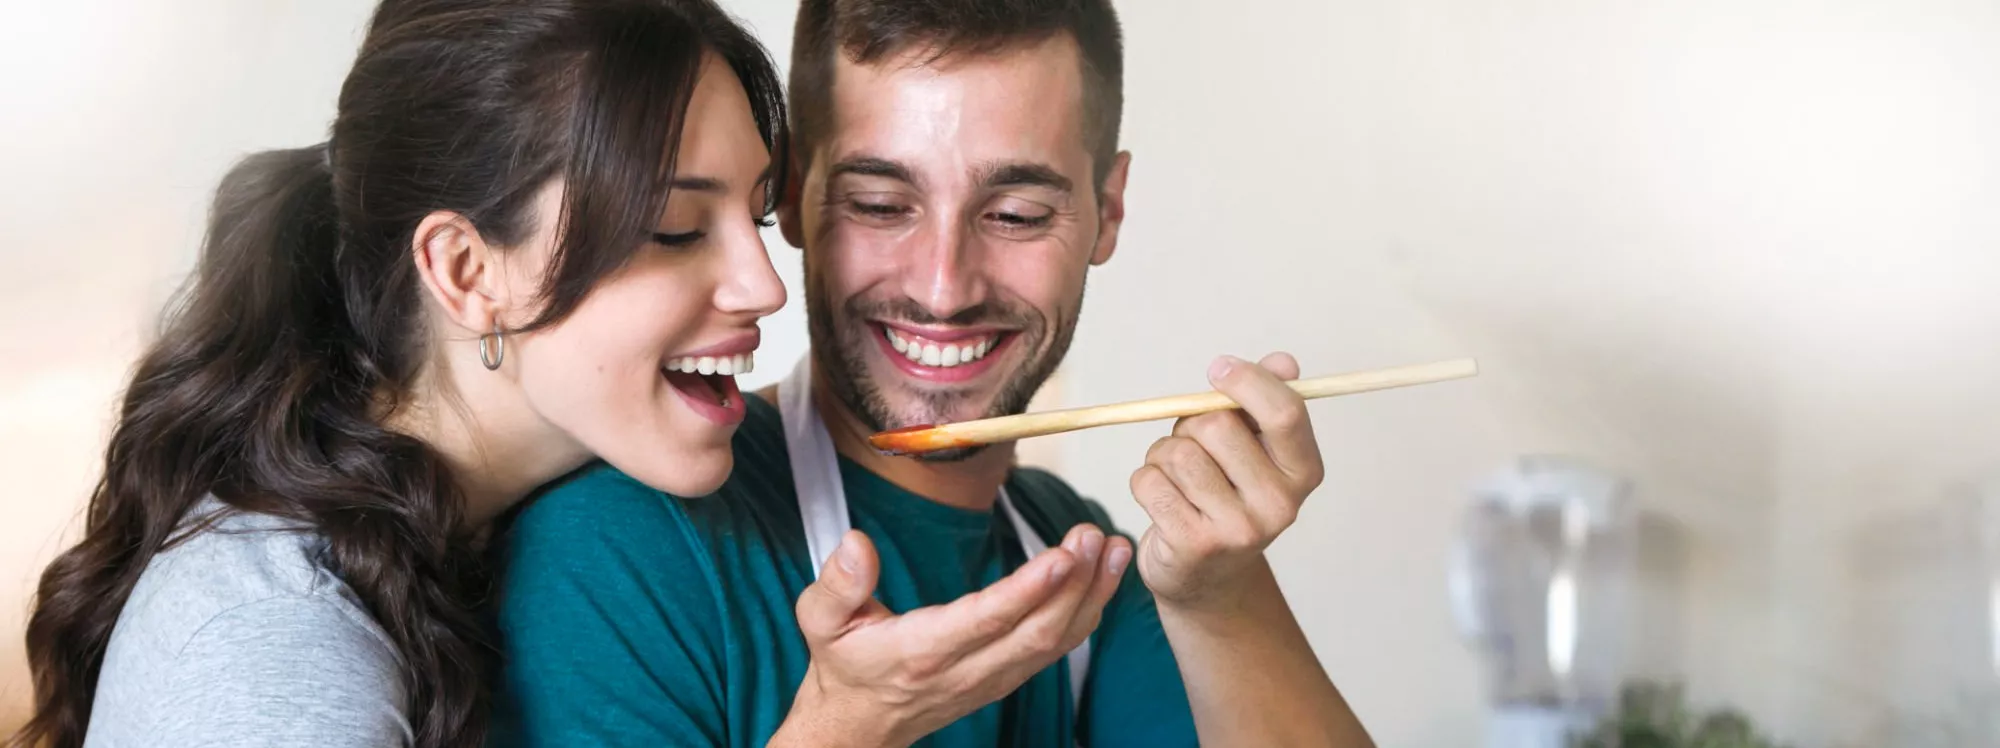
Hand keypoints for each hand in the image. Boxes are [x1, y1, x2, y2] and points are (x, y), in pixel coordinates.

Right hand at [771, 525, 1130, 747]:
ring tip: (1114, 549)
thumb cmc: (843, 665)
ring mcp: (991, 679)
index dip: (1028, 590)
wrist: (857, 727)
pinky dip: (1085, 613)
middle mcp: (965, 670)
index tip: (1062, 555)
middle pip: (1035, 632)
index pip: (985, 621)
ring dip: (1091, 596)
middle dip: (1074, 583)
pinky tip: (1103, 579)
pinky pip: (1054, 649)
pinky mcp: (1005, 678)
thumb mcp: (820, 621)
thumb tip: (856, 544)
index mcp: (922, 651)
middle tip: (1095, 536)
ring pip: (1054, 643)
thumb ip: (836, 584)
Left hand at [1129, 352, 1324, 609]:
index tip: (1219, 369)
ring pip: (1177, 452)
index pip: (1284, 413)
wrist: (1209, 578)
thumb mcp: (1255, 451)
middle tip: (1194, 447)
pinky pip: (1149, 480)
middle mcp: (1279, 504)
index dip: (1247, 381)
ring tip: (1178, 477)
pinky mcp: (1194, 544)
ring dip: (1164, 454)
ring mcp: (1238, 529)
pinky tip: (1163, 500)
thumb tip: (1283, 362)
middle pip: (1216, 426)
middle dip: (1191, 425)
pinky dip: (1145, 480)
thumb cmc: (1228, 496)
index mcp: (1303, 472)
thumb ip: (1266, 404)